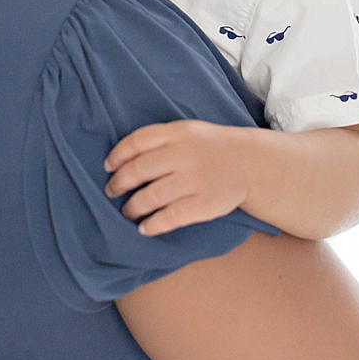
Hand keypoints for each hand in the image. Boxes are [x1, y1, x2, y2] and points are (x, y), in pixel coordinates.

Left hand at [103, 120, 255, 235]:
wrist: (250, 163)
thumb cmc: (210, 148)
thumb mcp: (188, 131)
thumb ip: (159, 140)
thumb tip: (120, 159)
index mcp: (179, 133)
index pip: (138, 141)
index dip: (117, 155)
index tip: (107, 167)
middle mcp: (185, 155)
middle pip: (139, 170)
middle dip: (119, 184)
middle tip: (111, 192)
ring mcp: (195, 180)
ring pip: (151, 196)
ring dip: (132, 207)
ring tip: (127, 211)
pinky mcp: (204, 204)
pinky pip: (170, 217)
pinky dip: (152, 224)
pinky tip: (144, 227)